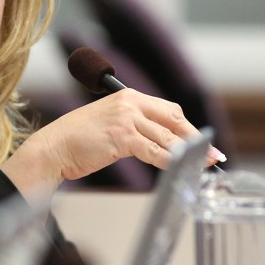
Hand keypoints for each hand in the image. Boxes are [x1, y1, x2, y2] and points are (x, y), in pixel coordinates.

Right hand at [2, 89, 216, 196]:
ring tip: (202, 165)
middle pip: (173, 120)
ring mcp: (126, 119)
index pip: (167, 109)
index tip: (201, 141)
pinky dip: (170, 161)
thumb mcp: (107, 123)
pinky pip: (154, 150)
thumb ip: (132, 125)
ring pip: (166, 137)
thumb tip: (159, 141)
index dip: (187, 127)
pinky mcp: (122, 137)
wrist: (52, 148)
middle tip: (212, 155)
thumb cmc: (75, 140)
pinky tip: (180, 169)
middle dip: (195, 139)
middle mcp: (129, 103)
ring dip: (188, 153)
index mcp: (127, 96)